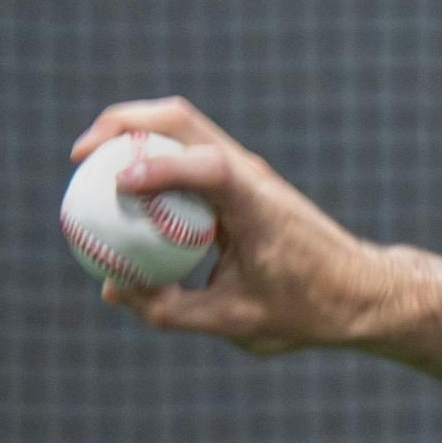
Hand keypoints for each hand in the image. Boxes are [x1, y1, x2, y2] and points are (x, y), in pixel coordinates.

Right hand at [70, 96, 391, 353]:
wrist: (362, 292)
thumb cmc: (308, 311)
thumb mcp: (237, 322)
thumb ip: (172, 309)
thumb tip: (113, 288)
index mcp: (258, 207)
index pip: (207, 167)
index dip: (158, 167)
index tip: (117, 185)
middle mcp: (253, 176)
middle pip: (181, 120)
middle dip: (122, 125)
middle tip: (80, 159)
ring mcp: (249, 171)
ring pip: (184, 126)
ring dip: (135, 133)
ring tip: (92, 165)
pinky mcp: (245, 178)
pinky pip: (190, 152)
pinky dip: (154, 156)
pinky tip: (125, 190)